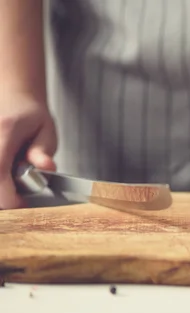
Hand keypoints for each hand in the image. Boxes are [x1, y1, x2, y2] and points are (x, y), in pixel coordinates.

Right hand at [0, 92, 56, 208]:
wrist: (9, 93)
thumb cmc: (29, 112)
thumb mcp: (45, 129)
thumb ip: (44, 150)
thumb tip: (47, 168)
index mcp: (4, 132)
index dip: (9, 196)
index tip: (22, 204)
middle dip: (3, 194)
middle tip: (18, 193)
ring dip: (1, 184)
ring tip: (12, 176)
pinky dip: (0, 176)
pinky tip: (6, 170)